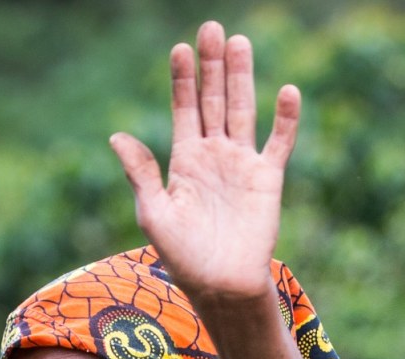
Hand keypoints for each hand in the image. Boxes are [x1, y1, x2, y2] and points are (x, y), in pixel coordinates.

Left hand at [109, 22, 299, 303]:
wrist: (221, 285)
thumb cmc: (183, 256)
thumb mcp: (154, 214)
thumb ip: (141, 173)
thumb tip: (117, 136)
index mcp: (184, 160)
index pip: (184, 108)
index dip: (182, 79)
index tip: (180, 48)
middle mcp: (214, 155)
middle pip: (213, 99)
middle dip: (211, 65)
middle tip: (211, 27)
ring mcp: (242, 164)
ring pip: (242, 110)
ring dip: (241, 77)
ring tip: (239, 43)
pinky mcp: (268, 179)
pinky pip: (279, 142)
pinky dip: (285, 119)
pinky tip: (287, 91)